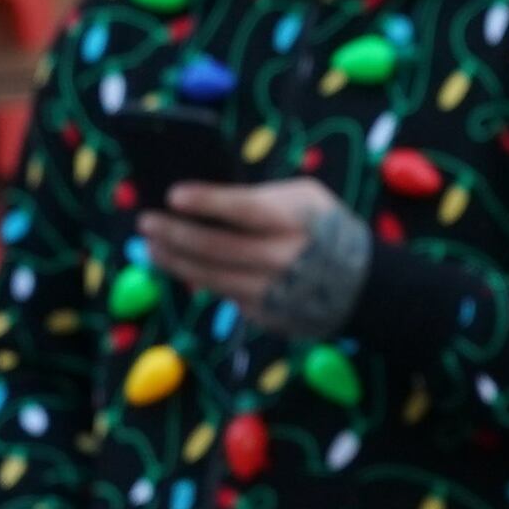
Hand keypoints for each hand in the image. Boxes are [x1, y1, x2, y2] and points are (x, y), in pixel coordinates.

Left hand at [139, 178, 371, 340]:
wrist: (362, 285)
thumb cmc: (326, 227)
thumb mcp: (305, 198)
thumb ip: (261, 196)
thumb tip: (207, 201)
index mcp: (292, 222)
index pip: (243, 208)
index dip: (207, 201)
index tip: (173, 195)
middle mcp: (280, 258)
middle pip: (216, 246)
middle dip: (175, 232)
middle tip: (146, 222)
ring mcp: (271, 291)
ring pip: (211, 275)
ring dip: (175, 259)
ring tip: (151, 245)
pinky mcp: (264, 313)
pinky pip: (223, 294)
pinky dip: (198, 278)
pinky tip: (178, 265)